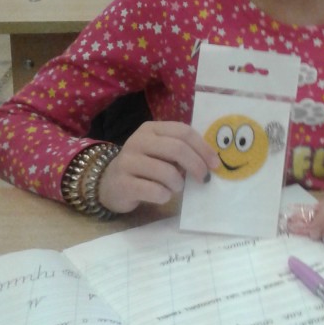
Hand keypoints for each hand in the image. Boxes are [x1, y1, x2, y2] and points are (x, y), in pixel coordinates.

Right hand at [98, 120, 219, 213]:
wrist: (108, 183)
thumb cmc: (143, 167)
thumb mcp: (160, 152)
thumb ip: (180, 151)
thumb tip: (209, 161)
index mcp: (151, 128)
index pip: (183, 132)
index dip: (203, 147)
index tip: (215, 164)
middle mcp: (138, 140)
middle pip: (177, 149)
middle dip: (196, 165)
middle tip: (203, 178)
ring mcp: (128, 161)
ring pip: (167, 172)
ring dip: (178, 184)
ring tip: (175, 188)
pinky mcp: (123, 183)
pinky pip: (155, 191)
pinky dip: (164, 196)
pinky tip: (161, 196)